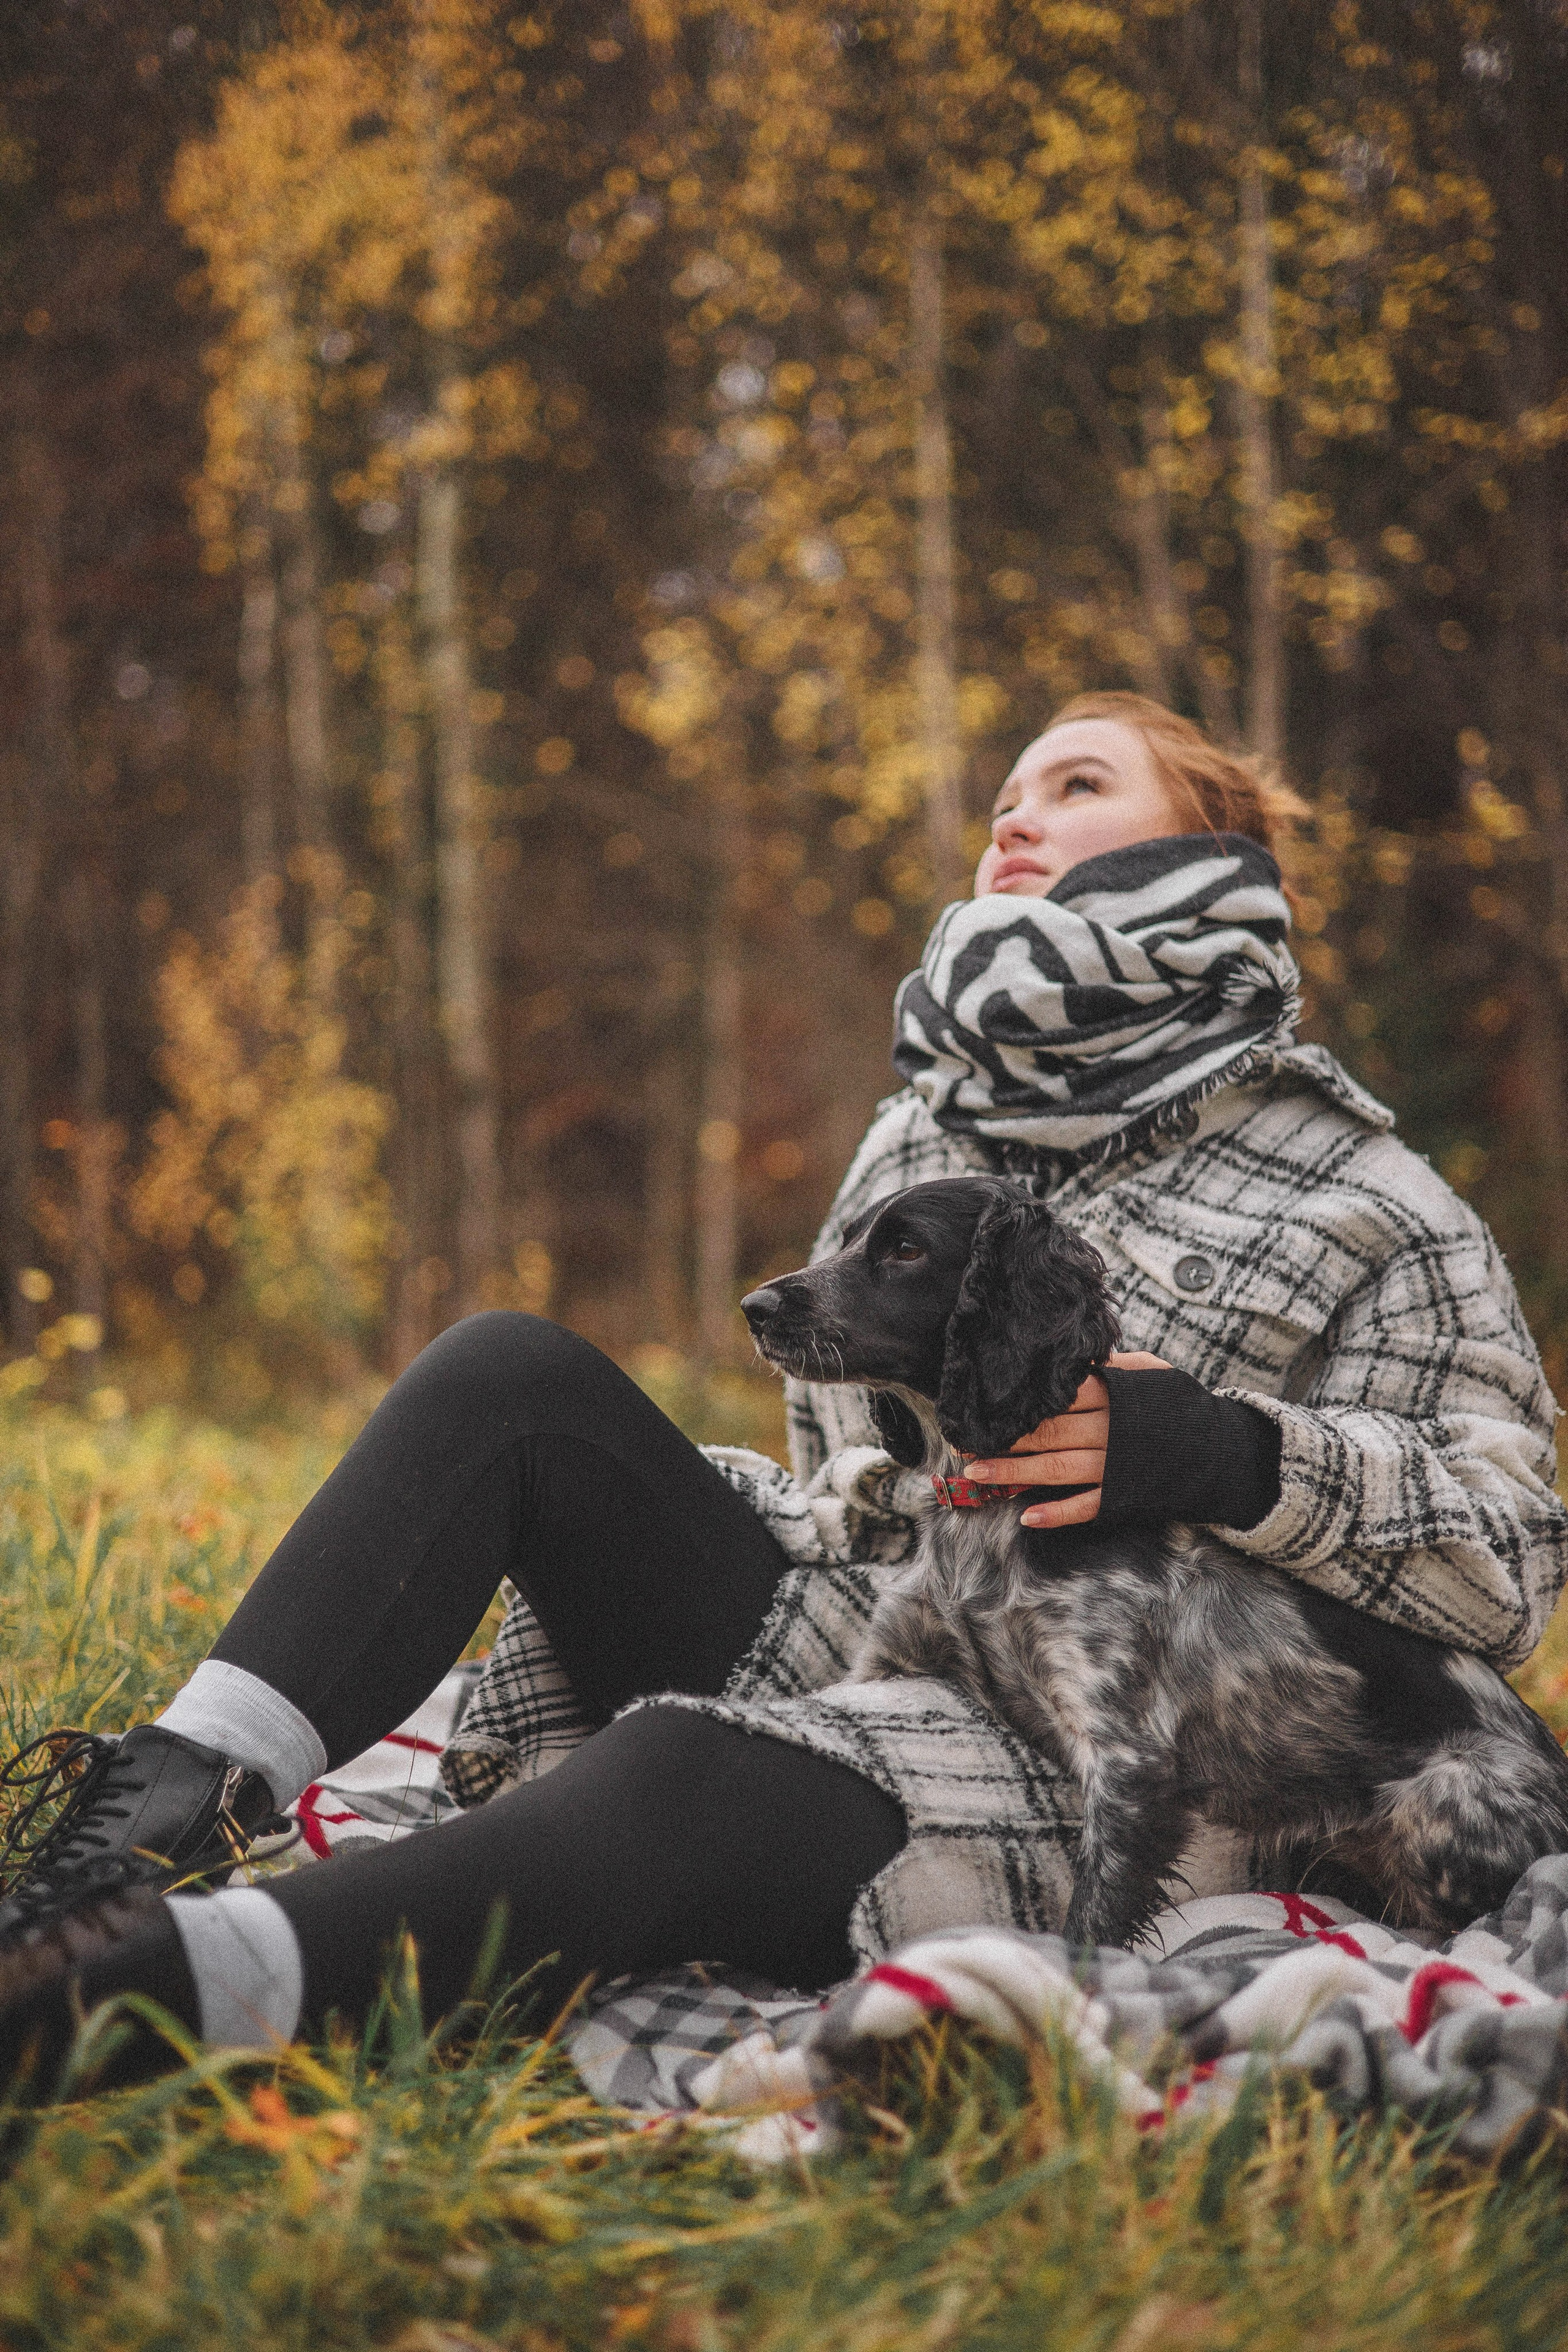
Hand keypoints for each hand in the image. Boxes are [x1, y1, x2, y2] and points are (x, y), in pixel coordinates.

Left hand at [960, 1350, 1170, 1528]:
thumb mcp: (1153, 1373)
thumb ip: (1117, 1364)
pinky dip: (1058, 1513)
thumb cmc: (1178, 1406)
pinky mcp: (1125, 1494)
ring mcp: (1117, 1465)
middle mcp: (1111, 1429)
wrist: (1221, 1450)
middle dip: (1005, 1439)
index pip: (1059, 1396)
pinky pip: (1087, 1506)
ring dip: (1016, 1474)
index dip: (1021, 1402)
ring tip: (979, 1474)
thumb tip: (1083, 1354)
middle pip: (1049, 1432)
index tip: (987, 1406)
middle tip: (966, 1443)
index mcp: (1115, 1394)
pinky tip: (1028, 1517)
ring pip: (1058, 1469)